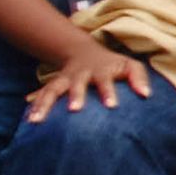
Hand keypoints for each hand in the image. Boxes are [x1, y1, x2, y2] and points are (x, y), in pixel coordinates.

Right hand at [19, 32, 161, 117]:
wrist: (84, 53)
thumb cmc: (113, 65)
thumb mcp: (130, 65)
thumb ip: (139, 78)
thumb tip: (146, 94)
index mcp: (100, 71)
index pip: (105, 80)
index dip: (108, 92)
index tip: (112, 106)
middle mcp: (80, 75)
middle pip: (76, 84)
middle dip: (75, 96)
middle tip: (74, 110)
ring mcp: (64, 80)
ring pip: (52, 90)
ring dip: (44, 104)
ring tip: (36, 120)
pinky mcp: (53, 86)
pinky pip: (42, 96)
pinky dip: (35, 106)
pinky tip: (29, 120)